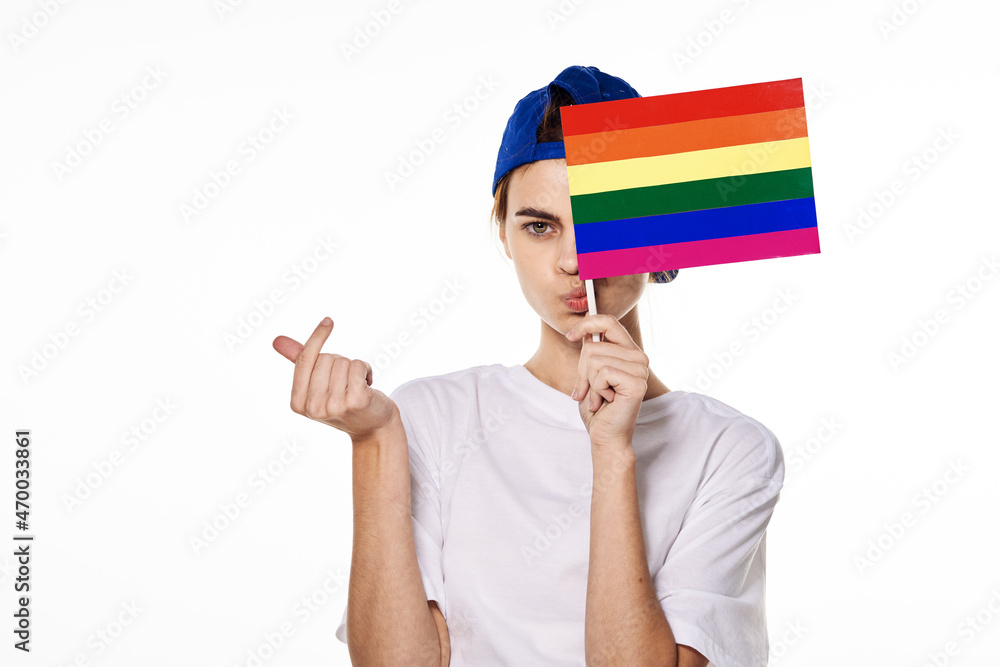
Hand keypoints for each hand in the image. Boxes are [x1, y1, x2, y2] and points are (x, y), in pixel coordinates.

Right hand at [272, 317, 398, 440]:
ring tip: (357, 385)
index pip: (304, 360)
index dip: (317, 337)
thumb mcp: (318, 384)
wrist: (373, 426)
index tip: (328, 321)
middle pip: (326, 358)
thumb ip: (300, 362)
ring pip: (343, 361)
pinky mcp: (357, 401)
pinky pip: (358, 365)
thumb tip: (276, 340)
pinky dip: (366, 369)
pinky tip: (368, 385)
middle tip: (346, 382)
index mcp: (297, 403)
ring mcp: (334, 406)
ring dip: (354, 368)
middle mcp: (313, 407)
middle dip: (339, 362)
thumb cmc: (344, 401)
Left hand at [566, 314, 648, 447]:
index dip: (587, 324)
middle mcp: (639, 358)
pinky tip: (606, 401)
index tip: (570, 335)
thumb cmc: (597, 408)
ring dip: (589, 383)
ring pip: (595, 359)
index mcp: (629, 352)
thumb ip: (591, 352)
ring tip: (600, 397)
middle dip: (581, 370)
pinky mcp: (636, 382)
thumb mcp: (589, 373)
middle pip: (593, 345)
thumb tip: (585, 331)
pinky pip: (602, 373)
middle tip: (588, 390)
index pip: (609, 322)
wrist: (605, 436)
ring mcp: (640, 369)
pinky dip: (596, 390)